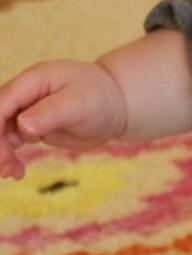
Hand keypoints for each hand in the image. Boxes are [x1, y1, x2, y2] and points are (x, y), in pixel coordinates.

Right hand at [0, 60, 128, 177]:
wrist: (117, 108)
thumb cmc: (102, 99)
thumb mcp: (80, 103)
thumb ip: (51, 113)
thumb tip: (23, 126)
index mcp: (33, 80)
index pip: (2, 101)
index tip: (1, 149)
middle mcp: (24, 95)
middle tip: (6, 166)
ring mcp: (25, 111)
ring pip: (0, 132)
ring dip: (1, 153)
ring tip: (12, 173)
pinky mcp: (30, 127)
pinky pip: (11, 142)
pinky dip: (10, 157)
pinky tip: (17, 173)